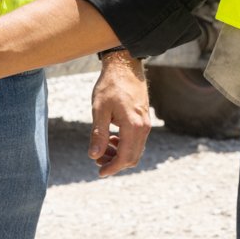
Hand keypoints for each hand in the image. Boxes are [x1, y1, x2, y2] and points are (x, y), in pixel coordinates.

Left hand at [89, 51, 151, 176]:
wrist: (125, 65)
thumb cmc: (110, 85)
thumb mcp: (99, 110)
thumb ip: (98, 134)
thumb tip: (94, 156)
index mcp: (133, 126)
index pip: (125, 157)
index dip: (112, 168)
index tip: (99, 173)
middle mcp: (143, 127)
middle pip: (133, 158)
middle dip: (115, 163)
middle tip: (97, 160)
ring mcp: (145, 124)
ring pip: (135, 150)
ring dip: (119, 155)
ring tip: (102, 150)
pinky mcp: (144, 120)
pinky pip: (137, 141)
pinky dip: (124, 146)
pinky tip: (111, 139)